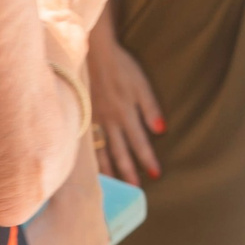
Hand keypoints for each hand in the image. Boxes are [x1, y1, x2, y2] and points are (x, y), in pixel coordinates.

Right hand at [89, 24, 163, 180]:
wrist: (93, 54)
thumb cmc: (121, 68)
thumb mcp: (141, 85)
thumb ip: (150, 109)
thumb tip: (161, 132)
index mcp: (126, 113)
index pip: (139, 142)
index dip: (148, 159)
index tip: (156, 175)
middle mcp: (109, 121)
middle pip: (120, 152)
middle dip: (128, 171)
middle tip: (135, 190)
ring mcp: (94, 120)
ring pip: (101, 150)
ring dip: (109, 169)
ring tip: (115, 186)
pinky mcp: (82, 117)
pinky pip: (86, 142)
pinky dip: (90, 157)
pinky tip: (91, 169)